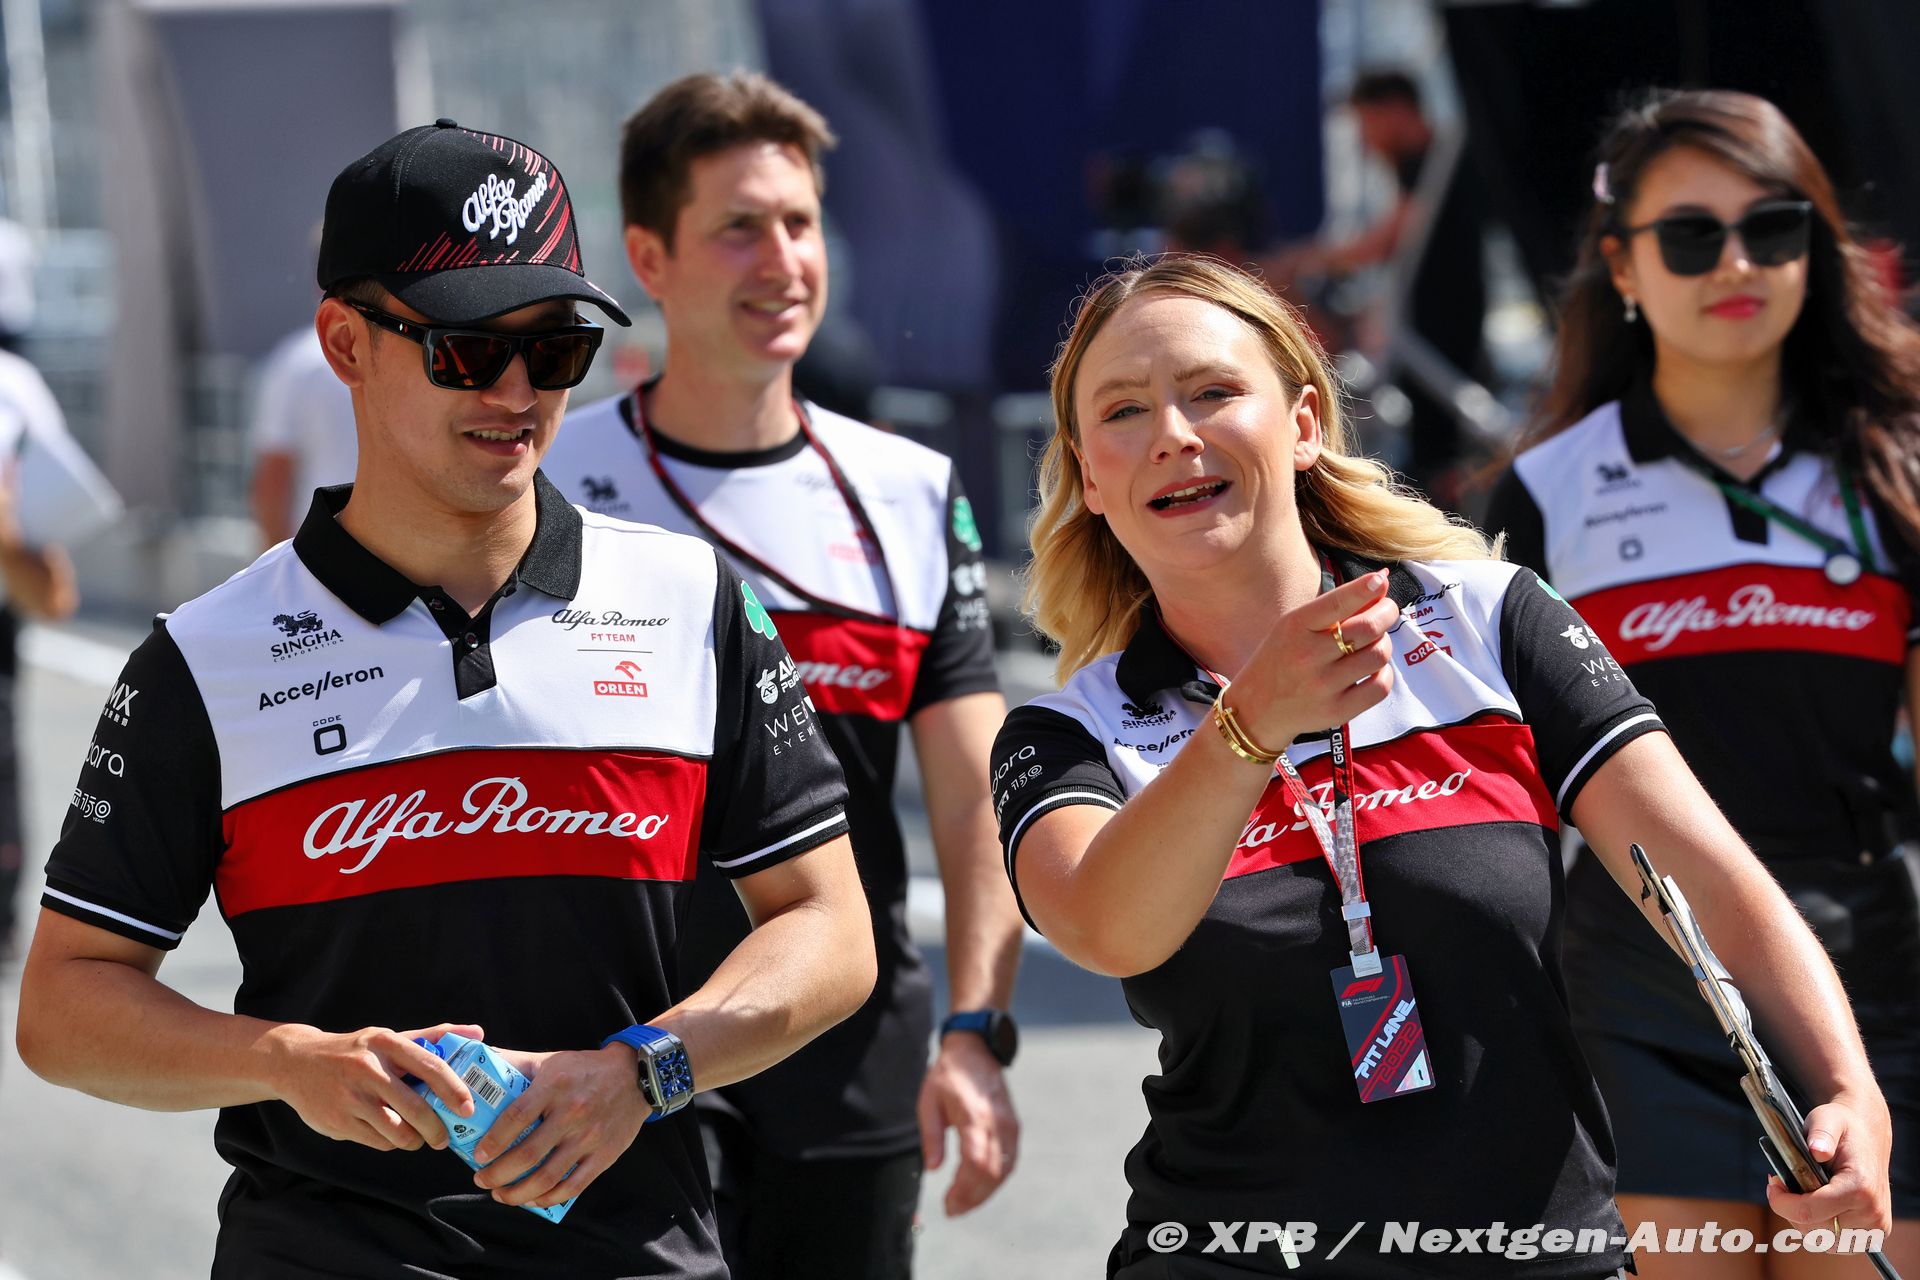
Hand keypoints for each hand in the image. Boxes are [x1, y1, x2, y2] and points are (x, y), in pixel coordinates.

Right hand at [269, 1021, 483, 1151]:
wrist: (296, 1063)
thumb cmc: (356, 1051)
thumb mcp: (389, 1038)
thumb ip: (433, 1036)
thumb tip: (478, 1033)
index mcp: (386, 1043)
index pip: (430, 1066)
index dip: (453, 1089)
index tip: (469, 1107)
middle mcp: (368, 1069)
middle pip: (416, 1107)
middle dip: (436, 1128)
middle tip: (444, 1138)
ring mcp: (351, 1097)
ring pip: (397, 1131)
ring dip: (414, 1140)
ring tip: (418, 1138)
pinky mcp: (338, 1121)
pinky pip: (377, 1140)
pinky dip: (390, 1142)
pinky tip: (391, 1134)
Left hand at [469, 1044, 650, 1208]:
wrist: (635, 1075)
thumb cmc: (585, 1069)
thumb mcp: (551, 1061)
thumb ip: (517, 1065)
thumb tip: (479, 1069)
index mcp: (554, 1087)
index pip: (516, 1117)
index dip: (493, 1140)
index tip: (478, 1155)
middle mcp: (572, 1113)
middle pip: (528, 1154)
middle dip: (498, 1174)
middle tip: (482, 1179)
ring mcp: (589, 1137)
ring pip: (547, 1177)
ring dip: (518, 1193)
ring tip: (501, 1194)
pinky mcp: (604, 1155)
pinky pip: (573, 1186)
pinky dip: (549, 1198)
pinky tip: (533, 1199)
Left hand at [917, 1033, 1018, 1215]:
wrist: (975, 1050)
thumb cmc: (948, 1075)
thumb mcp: (928, 1102)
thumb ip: (931, 1136)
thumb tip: (933, 1168)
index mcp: (974, 1116)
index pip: (975, 1165)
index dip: (963, 1191)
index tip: (947, 1204)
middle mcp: (997, 1123)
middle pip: (992, 1173)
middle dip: (973, 1198)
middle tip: (953, 1210)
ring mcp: (1009, 1125)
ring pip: (1004, 1170)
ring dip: (986, 1193)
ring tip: (965, 1203)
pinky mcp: (1014, 1126)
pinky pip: (1010, 1160)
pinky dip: (997, 1179)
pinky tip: (980, 1187)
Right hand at [1229, 569, 1398, 748]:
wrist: (1256, 709)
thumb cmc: (1280, 660)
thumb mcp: (1294, 627)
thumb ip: (1333, 608)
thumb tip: (1380, 584)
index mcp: (1295, 627)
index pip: (1337, 603)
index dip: (1365, 589)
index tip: (1380, 581)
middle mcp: (1308, 655)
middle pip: (1369, 628)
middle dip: (1387, 614)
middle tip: (1386, 611)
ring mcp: (1323, 686)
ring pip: (1378, 655)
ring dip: (1384, 644)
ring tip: (1374, 644)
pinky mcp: (1336, 711)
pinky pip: (1380, 687)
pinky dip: (1384, 673)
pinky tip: (1373, 670)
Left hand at [1764, 1091, 1893, 1239]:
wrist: (1869, 1136)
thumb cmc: (1843, 1127)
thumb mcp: (1827, 1119)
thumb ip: (1821, 1134)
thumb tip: (1816, 1150)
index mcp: (1860, 1187)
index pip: (1808, 1211)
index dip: (1781, 1201)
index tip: (1772, 1183)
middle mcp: (1872, 1213)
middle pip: (1812, 1228)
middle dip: (1791, 1208)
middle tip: (1783, 1185)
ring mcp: (1875, 1227)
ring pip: (1822, 1240)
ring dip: (1804, 1220)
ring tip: (1801, 1194)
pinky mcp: (1873, 1234)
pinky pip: (1835, 1242)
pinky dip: (1820, 1227)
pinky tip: (1815, 1206)